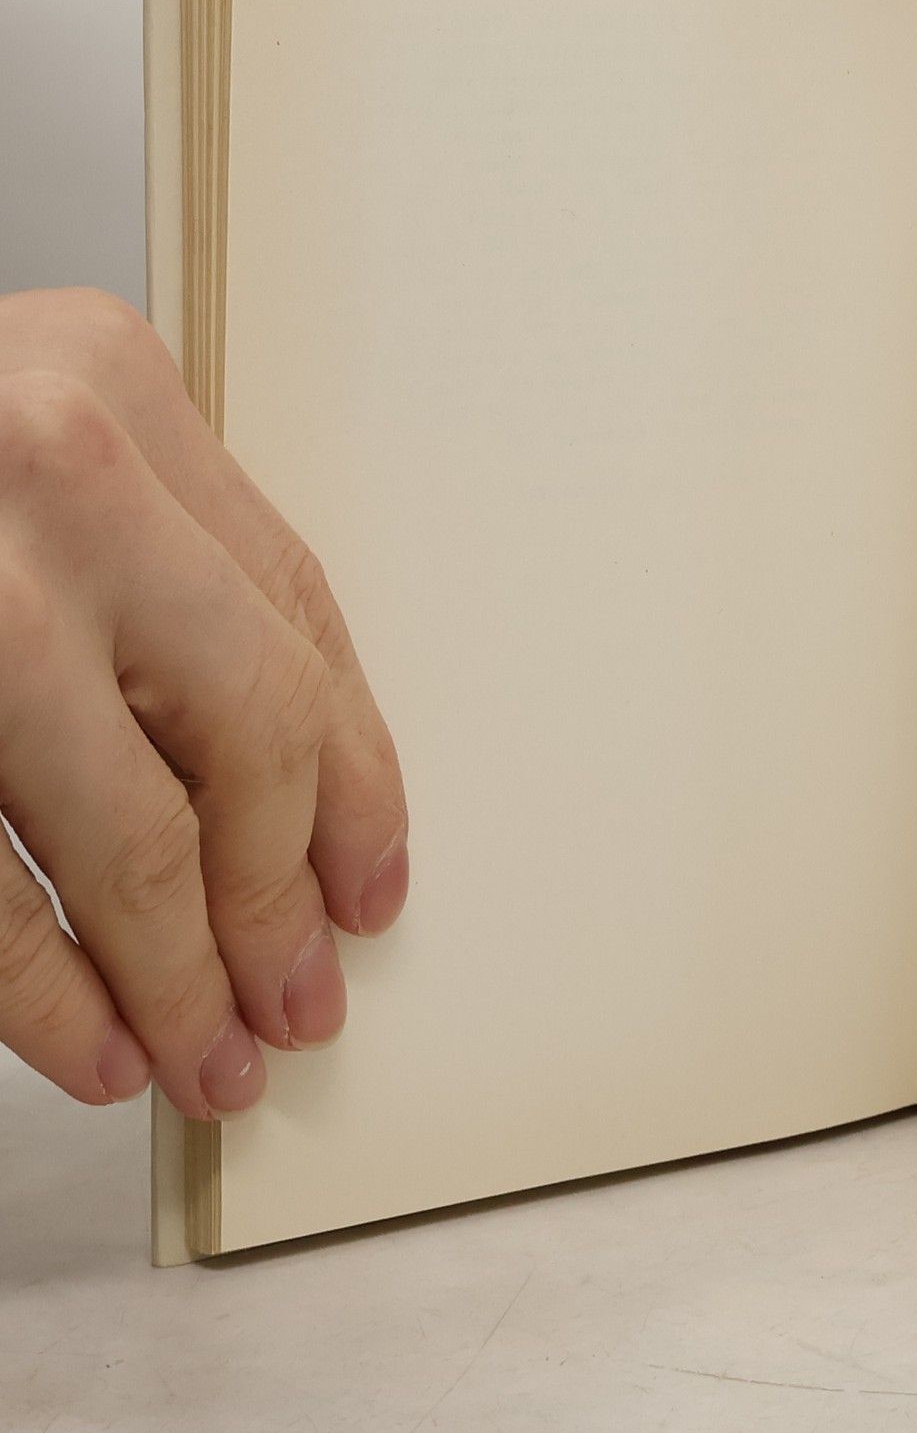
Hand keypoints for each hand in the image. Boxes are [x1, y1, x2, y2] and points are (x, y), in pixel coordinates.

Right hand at [0, 289, 407, 1116]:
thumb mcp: (27, 451)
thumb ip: (146, 563)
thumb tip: (288, 792)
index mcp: (106, 380)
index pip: (297, 612)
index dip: (353, 767)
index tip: (367, 874)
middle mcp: (49, 472)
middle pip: (247, 725)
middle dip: (279, 891)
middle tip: (302, 992)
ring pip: (130, 830)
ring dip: (180, 972)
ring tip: (210, 1052)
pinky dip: (48, 991)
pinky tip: (93, 1044)